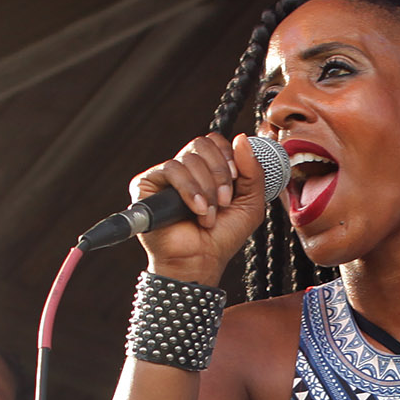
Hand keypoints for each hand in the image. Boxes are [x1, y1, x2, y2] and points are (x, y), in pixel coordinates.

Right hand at [129, 132, 272, 284]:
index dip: (228, 156)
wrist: (201, 261)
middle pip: (202, 144)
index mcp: (207, 169)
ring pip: (189, 159)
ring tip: (209, 215)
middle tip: (224, 201)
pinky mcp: (146, 184)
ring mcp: (165, 176)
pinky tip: (197, 211)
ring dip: (206, 190)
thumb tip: (241, 138)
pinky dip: (190, 191)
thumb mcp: (250, 203)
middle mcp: (185, 169)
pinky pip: (171, 170)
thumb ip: (253, 171)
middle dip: (220, 173)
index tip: (236, 180)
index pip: (215, 141)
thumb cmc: (222, 237)